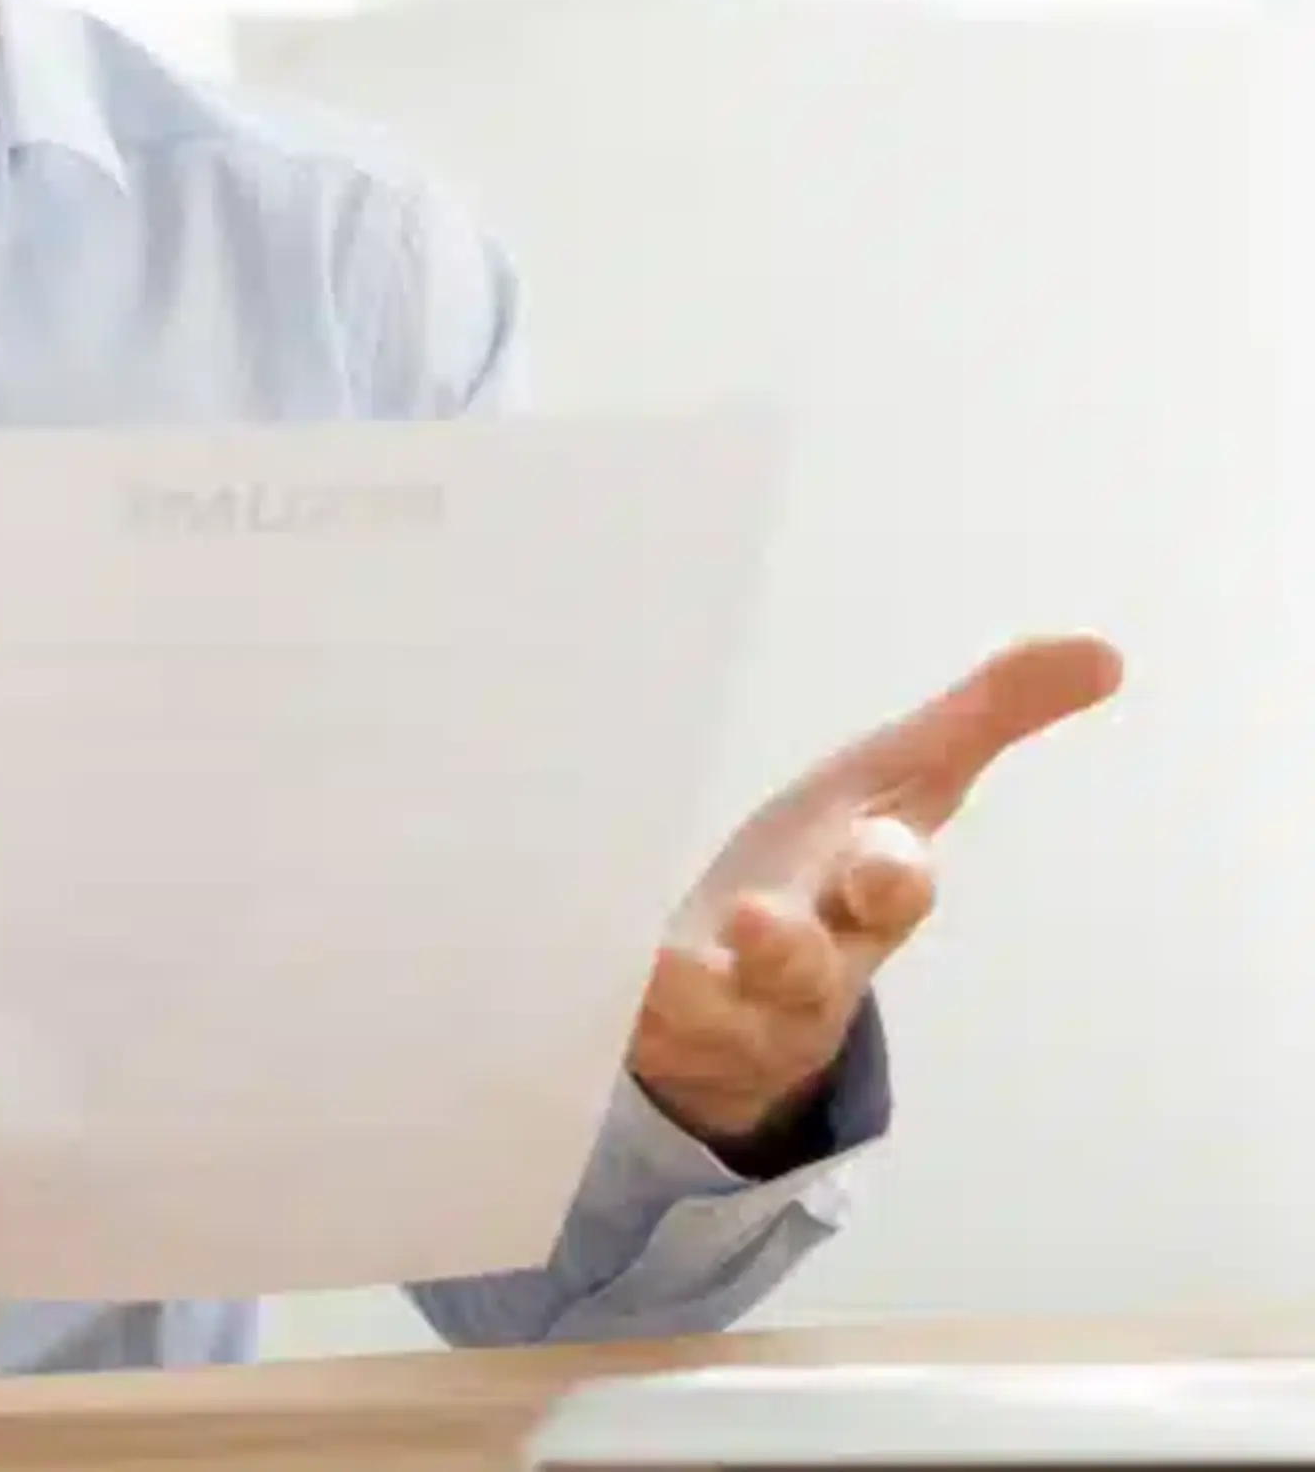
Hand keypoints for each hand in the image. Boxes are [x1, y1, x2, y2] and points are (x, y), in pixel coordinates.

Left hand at [632, 633, 1119, 1144]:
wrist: (733, 1001)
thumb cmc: (817, 868)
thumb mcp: (897, 784)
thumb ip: (985, 716)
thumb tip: (1103, 651)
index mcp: (858, 894)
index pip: (892, 891)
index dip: (891, 877)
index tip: (878, 865)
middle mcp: (799, 962)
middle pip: (809, 966)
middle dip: (791, 946)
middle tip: (758, 923)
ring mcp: (721, 1008)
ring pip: (717, 1013)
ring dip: (691, 991)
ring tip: (662, 968)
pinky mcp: (642, 1033)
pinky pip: (623, 1029)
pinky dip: (608, 1009)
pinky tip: (580, 984)